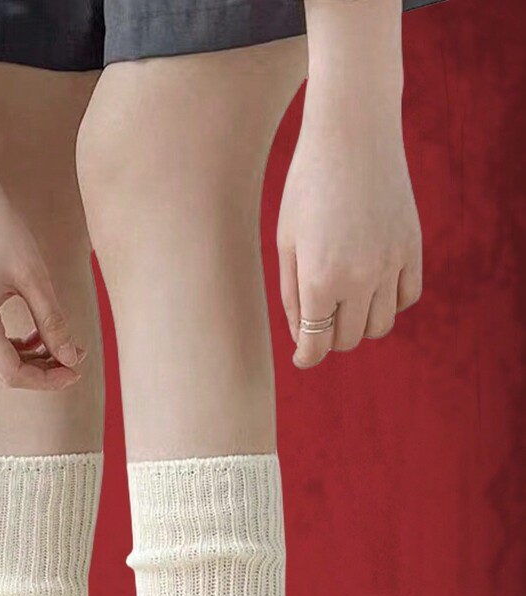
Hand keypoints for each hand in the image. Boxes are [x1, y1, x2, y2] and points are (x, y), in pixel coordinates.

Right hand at [0, 44, 84, 391]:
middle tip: (76, 358)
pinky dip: (14, 343)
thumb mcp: (34, 276)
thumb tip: (71, 359)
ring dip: (30, 357)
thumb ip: (52, 322)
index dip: (48, 380)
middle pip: (4, 370)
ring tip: (61, 344)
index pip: (13, 374)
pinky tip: (37, 331)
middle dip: (42, 370)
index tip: (77, 371)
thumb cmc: (0, 226)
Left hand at [277, 85, 422, 369]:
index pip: (316, 344)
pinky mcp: (413, 247)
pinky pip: (408, 298)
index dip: (306, 356)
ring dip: (361, 323)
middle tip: (319, 319)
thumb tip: (305, 339)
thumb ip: (294, 296)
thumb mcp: (287, 243)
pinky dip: (390, 302)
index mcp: (320, 279)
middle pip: (348, 339)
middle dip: (330, 337)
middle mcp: (359, 278)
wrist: (353, 133)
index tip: (302, 357)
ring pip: (381, 326)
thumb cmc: (307, 187)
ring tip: (345, 302)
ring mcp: (391, 263)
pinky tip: (373, 285)